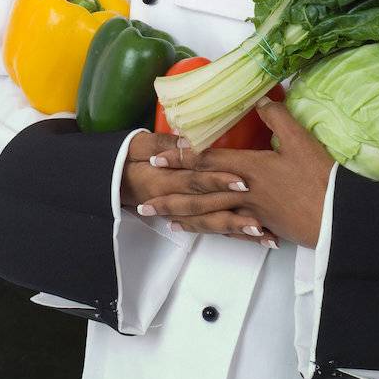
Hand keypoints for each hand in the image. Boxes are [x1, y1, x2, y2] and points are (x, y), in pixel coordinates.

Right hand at [119, 128, 276, 247]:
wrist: (115, 181)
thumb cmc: (129, 159)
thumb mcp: (138, 145)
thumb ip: (161, 143)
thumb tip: (186, 139)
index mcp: (163, 180)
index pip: (193, 180)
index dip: (217, 180)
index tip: (242, 179)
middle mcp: (175, 200)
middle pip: (207, 206)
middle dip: (235, 209)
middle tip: (262, 211)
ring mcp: (184, 213)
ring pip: (213, 224)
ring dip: (239, 229)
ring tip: (263, 232)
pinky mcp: (194, 219)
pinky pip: (216, 231)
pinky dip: (239, 236)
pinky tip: (261, 239)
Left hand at [140, 96, 335, 248]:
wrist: (341, 217)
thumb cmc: (320, 178)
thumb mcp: (300, 141)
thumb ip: (277, 118)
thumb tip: (259, 99)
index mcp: (247, 168)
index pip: (206, 161)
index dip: (180, 159)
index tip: (156, 160)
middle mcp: (242, 191)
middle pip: (200, 194)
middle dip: (171, 197)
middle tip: (144, 203)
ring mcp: (252, 212)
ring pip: (211, 216)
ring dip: (186, 218)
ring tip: (164, 221)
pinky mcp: (264, 227)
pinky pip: (232, 229)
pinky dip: (215, 230)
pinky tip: (204, 232)